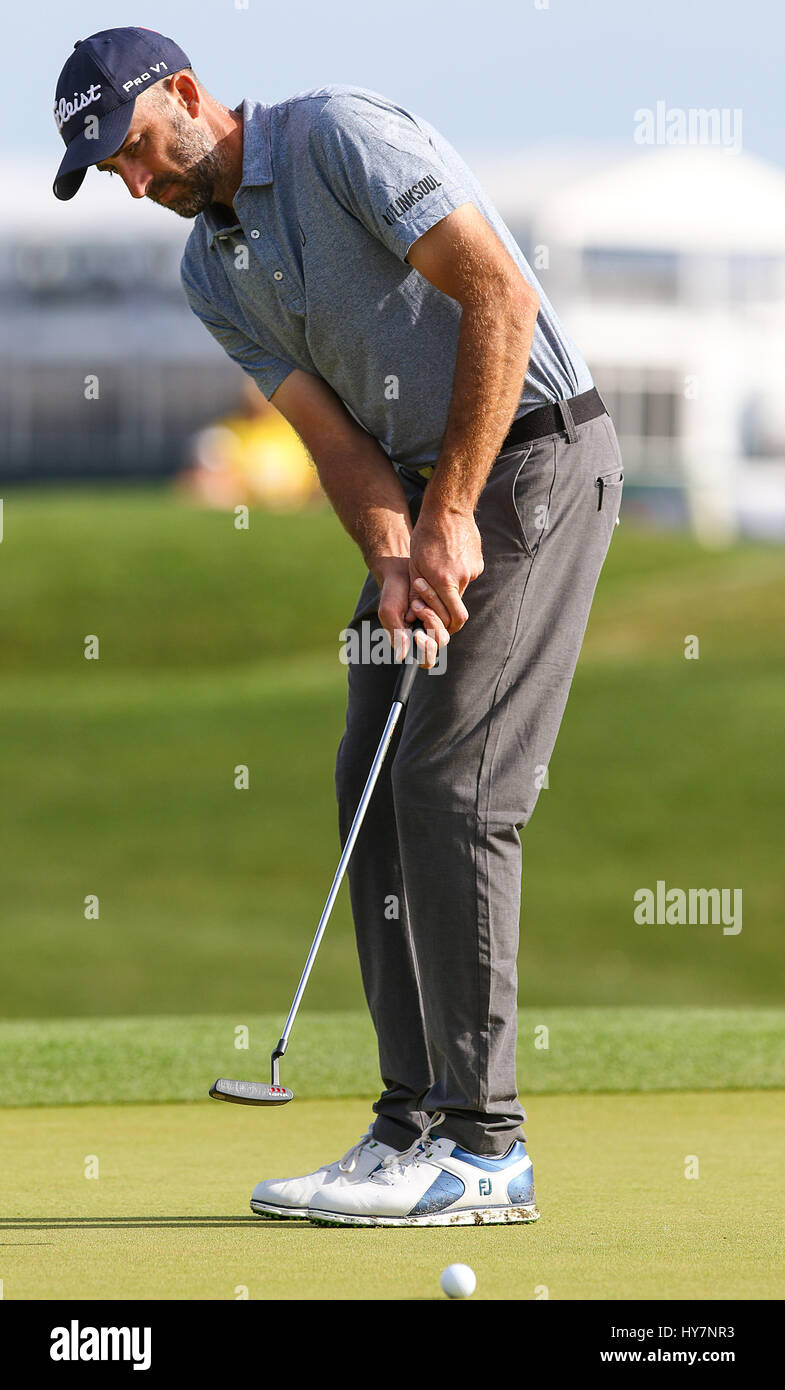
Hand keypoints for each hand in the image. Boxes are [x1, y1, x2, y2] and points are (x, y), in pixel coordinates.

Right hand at [373, 556, 445, 668]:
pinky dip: (438, 605)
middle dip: (431, 626)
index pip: (426, 660)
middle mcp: (425, 638)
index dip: (426, 652)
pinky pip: (450, 616)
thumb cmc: (392, 594)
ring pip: (446, 631)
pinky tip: (423, 596)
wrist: (401, 572)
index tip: (418, 635)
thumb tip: (402, 657)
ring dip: (432, 615)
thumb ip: (396, 634)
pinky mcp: (444, 613)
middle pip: (439, 645)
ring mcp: (436, 625)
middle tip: (416, 608)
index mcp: (410, 644)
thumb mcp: (389, 613)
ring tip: (415, 601)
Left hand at [407, 506, 483, 633]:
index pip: (454, 618)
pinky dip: (457, 576)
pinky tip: (448, 561)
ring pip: (461, 591)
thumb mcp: (415, 565)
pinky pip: (467, 577)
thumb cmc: (425, 537)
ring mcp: (473, 570)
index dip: (444, 623)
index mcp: (445, 581)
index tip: (428, 615)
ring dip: (449, 589)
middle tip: (430, 601)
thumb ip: (417, 592)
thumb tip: (415, 615)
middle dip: (445, 609)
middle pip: (458, 607)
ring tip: (437, 572)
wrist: (448, 511)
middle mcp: (463, 578)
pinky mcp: (478, 563)